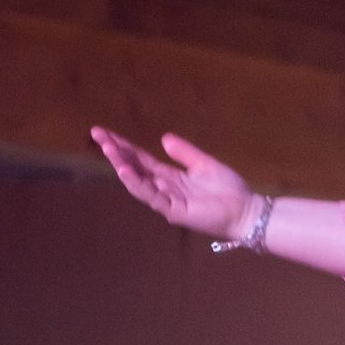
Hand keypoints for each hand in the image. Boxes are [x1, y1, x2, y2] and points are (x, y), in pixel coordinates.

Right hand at [92, 127, 259, 240]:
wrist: (246, 212)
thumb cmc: (229, 191)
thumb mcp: (205, 165)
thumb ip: (185, 153)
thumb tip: (163, 138)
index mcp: (170, 176)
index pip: (141, 159)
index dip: (124, 146)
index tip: (104, 133)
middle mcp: (164, 188)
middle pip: (135, 167)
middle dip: (116, 152)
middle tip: (98, 135)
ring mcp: (167, 200)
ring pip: (138, 181)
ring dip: (122, 165)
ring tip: (108, 149)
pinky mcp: (174, 211)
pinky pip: (151, 197)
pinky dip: (137, 184)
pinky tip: (125, 171)